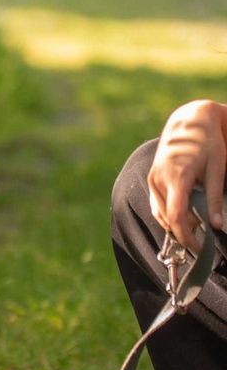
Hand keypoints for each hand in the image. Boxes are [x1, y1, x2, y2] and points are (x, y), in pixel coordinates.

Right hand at [147, 100, 226, 250]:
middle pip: (168, 217)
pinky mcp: (151, 179)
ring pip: (160, 213)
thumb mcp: (217, 169)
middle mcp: (159, 179)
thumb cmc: (207, 143)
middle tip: (202, 241)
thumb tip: (217, 225)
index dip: (185, 235)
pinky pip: (157, 204)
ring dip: (175, 224)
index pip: (177, 215)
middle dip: (183, 232)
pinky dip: (169, 214)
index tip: (197, 248)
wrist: (188, 121)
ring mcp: (153, 179)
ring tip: (196, 227)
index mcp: (177, 176)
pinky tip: (184, 216)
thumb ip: (215, 198)